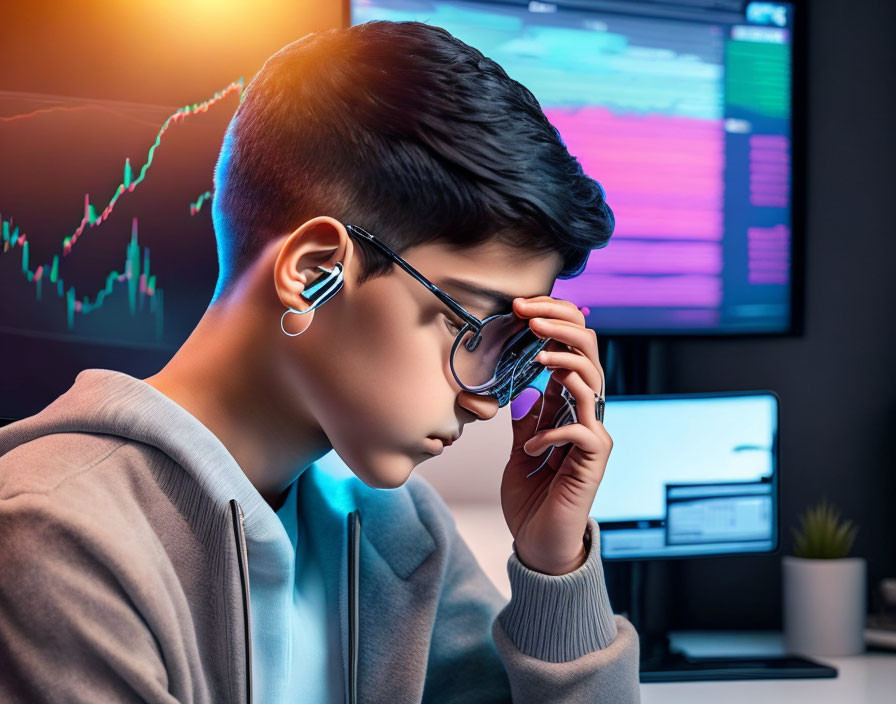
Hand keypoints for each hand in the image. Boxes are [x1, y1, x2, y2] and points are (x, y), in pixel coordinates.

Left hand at [500, 295, 611, 575]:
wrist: (539, 543)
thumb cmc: (532, 497)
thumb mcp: (522, 444)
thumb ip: (528, 414)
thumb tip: (521, 382)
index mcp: (570, 404)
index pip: (571, 347)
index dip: (553, 321)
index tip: (522, 307)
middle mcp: (587, 413)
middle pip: (589, 352)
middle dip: (561, 326)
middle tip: (530, 315)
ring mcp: (593, 436)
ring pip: (593, 382)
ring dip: (564, 363)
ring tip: (538, 358)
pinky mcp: (593, 462)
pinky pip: (579, 431)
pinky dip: (551, 432)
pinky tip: (529, 447)